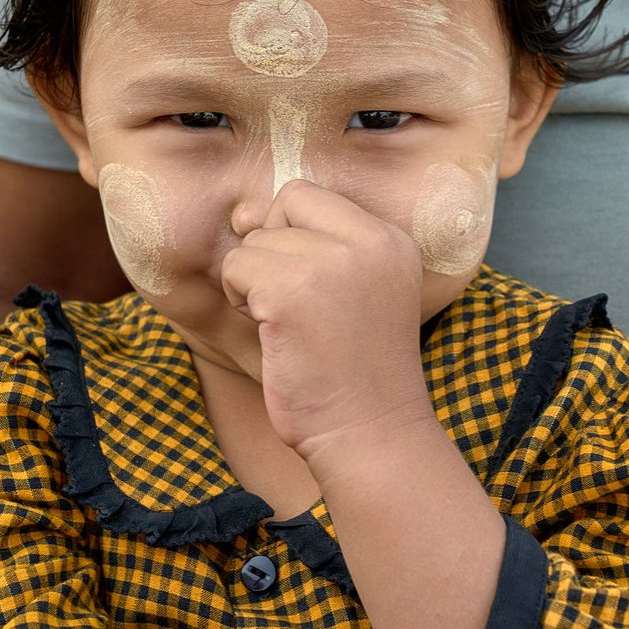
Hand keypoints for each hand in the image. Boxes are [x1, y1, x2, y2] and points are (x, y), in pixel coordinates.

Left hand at [220, 179, 434, 456]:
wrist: (370, 432)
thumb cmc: (354, 371)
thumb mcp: (357, 292)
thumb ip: (315, 245)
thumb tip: (242, 213)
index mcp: (391, 240)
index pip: (312, 196)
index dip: (291, 233)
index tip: (306, 282)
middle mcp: (370, 241)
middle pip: (284, 205)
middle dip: (272, 251)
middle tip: (295, 304)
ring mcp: (333, 262)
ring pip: (256, 239)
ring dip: (254, 281)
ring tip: (288, 324)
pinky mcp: (293, 290)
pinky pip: (237, 267)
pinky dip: (240, 299)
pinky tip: (272, 332)